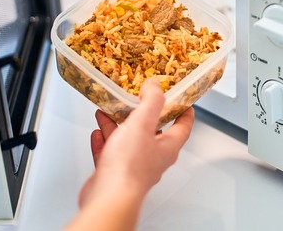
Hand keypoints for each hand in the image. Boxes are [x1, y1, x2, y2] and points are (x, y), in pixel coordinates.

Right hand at [68, 78, 193, 230]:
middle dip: (141, 114)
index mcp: (167, 147)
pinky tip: (98, 134)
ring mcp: (134, 167)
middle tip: (136, 100)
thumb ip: (151, 102)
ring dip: (117, 125)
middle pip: (152, 131)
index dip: (184, 111)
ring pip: (128, 141)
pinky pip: (110, 153)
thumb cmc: (129, 166)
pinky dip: (104, 142)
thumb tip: (156, 86)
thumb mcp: (143, 123)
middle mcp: (153, 158)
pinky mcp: (115, 174)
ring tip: (108, 112)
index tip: (182, 100)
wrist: (109, 196)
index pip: (183, 126)